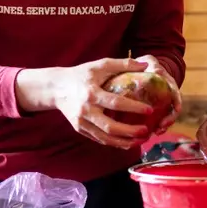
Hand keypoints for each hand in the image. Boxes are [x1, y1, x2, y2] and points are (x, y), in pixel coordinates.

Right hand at [19, 58, 152, 149]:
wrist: (56, 88)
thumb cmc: (81, 75)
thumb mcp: (100, 65)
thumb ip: (123, 64)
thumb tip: (146, 65)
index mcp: (91, 93)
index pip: (115, 103)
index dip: (133, 108)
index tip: (149, 110)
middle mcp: (86, 110)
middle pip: (110, 127)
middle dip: (130, 131)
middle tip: (146, 131)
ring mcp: (81, 122)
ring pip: (105, 138)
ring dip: (124, 142)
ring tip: (140, 140)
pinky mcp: (79, 129)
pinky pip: (99, 139)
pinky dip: (114, 143)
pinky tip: (127, 142)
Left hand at [139, 55, 183, 134]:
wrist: (145, 68)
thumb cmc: (147, 65)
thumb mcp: (149, 61)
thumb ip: (151, 64)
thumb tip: (153, 69)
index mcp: (169, 84)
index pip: (176, 94)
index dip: (177, 103)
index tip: (176, 110)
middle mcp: (169, 95)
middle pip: (174, 109)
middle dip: (170, 119)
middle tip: (161, 126)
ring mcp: (163, 103)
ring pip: (167, 116)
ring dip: (163, 126)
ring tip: (156, 133)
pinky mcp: (156, 109)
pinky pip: (158, 119)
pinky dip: (155, 126)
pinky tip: (149, 133)